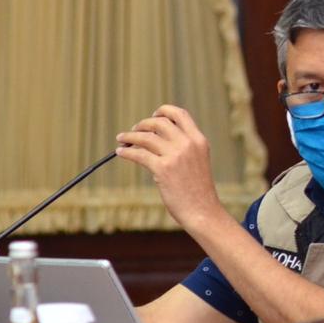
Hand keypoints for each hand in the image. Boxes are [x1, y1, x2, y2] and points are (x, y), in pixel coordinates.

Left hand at [115, 105, 227, 230]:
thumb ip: (183, 148)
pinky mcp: (163, 169)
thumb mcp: (197, 162)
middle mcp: (188, 144)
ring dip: (129, 136)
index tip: (153, 116)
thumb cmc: (198, 191)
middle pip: (159, 122)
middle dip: (142, 124)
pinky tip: (121, 153)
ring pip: (145, 137)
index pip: (179, 114)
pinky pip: (138, 154)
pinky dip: (126, 152)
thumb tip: (155, 139)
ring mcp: (176, 156)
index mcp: (199, 141)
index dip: (163, 111)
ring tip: (122, 140)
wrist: (203, 211)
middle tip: (134, 131)